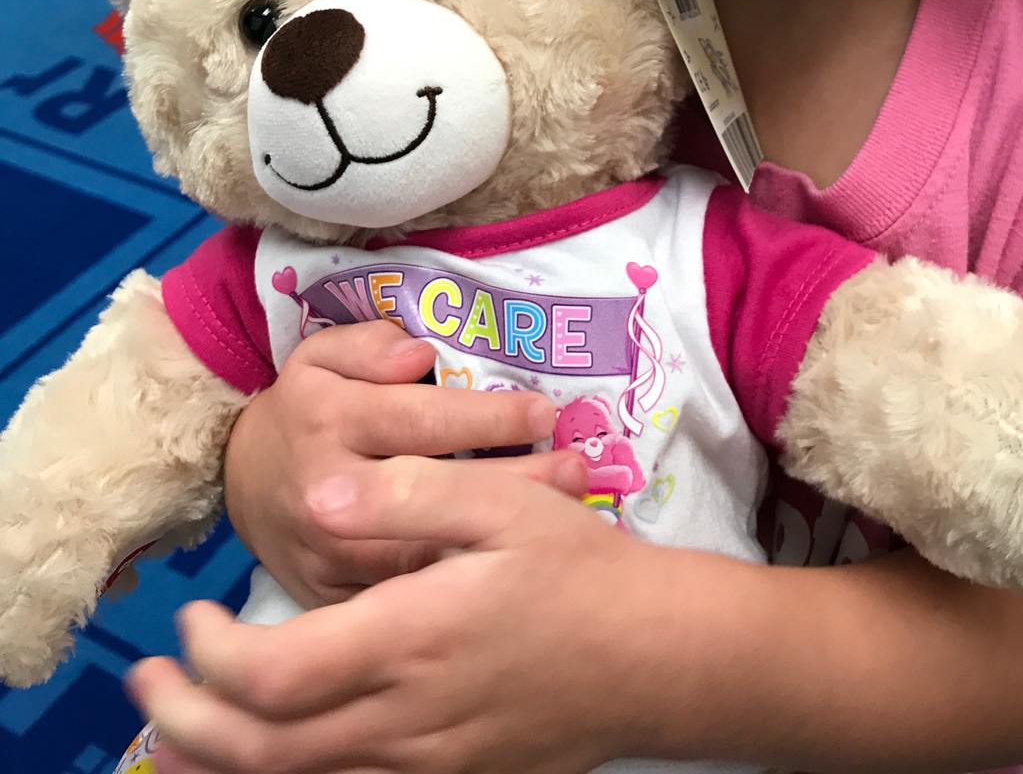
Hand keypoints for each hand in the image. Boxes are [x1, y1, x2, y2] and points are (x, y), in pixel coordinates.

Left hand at [129, 457, 664, 773]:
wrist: (657, 658)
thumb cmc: (580, 569)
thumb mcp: (506, 505)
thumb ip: (408, 497)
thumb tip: (321, 495)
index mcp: (413, 639)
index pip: (276, 676)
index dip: (212, 658)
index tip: (190, 615)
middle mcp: (407, 719)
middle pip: (265, 751)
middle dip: (185, 726)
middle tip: (144, 687)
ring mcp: (427, 764)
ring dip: (220, 763)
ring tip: (172, 735)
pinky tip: (262, 757)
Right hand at [223, 319, 584, 607]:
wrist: (242, 485)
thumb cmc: (305, 410)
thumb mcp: (321, 357)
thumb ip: (368, 346)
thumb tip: (418, 355)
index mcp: (330, 420)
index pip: (420, 419)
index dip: (485, 419)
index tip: (544, 414)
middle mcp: (329, 491)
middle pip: (432, 492)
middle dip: (511, 484)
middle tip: (576, 471)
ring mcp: (330, 555)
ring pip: (423, 554)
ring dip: (495, 541)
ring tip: (565, 524)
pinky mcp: (334, 602)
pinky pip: (402, 602)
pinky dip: (458, 589)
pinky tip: (511, 573)